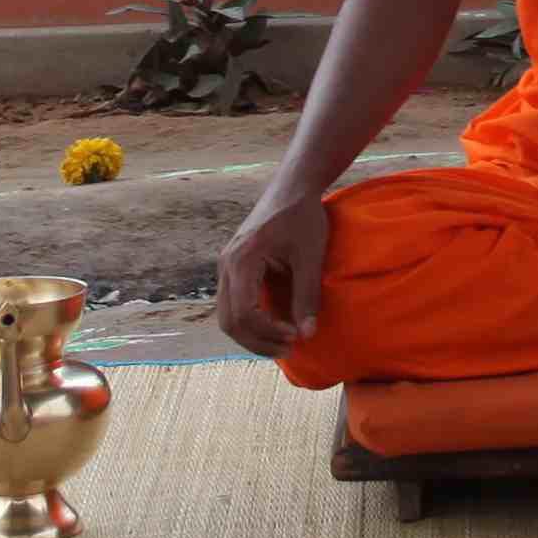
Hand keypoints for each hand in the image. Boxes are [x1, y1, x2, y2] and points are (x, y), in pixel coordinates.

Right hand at [216, 192, 331, 359]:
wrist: (292, 188)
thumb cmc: (302, 216)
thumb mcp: (310, 255)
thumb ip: (307, 295)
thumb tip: (307, 334)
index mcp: (241, 259)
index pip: (244, 312)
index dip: (267, 331)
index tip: (296, 335)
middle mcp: (226, 265)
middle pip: (229, 321)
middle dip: (258, 341)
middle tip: (290, 349)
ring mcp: (227, 267)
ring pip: (227, 317)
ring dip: (253, 336)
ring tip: (284, 343)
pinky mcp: (234, 269)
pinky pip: (234, 305)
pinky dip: (251, 322)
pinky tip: (275, 327)